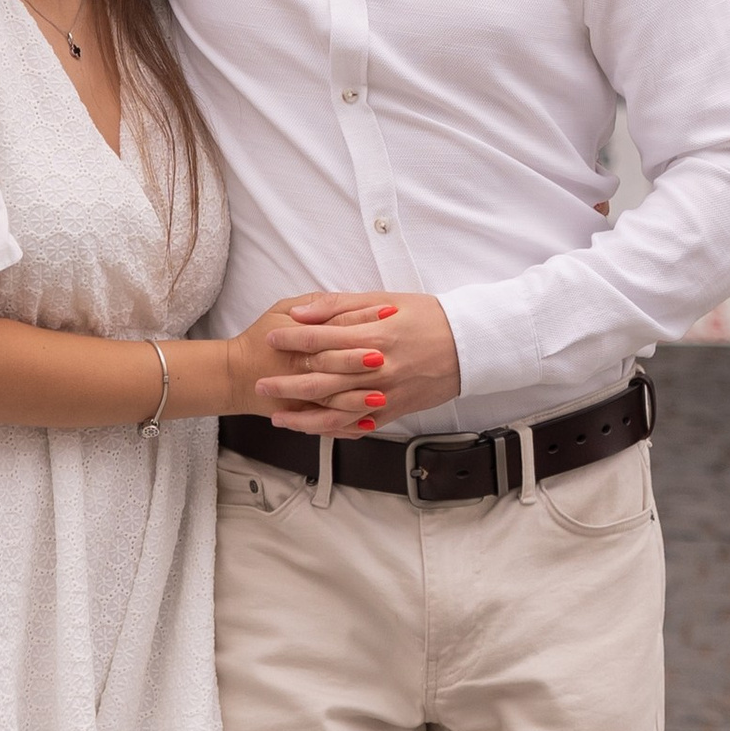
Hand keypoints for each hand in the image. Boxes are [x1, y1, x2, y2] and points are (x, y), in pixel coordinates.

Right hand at [202, 310, 393, 434]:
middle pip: (334, 363)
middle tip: (384, 358)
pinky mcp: (300, 414)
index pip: (336, 325)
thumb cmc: (260, 339)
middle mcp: (302, 365)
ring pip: (332, 399)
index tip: (388, 315)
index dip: (364, 319)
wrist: (235, 376)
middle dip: (359, 361)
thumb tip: (342, 303)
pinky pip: (326, 424)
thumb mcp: (281, 309)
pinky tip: (368, 422)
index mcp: (301, 336)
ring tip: (381, 396)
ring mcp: (301, 394)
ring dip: (358, 399)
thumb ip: (313, 305)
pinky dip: (347, 425)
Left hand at [255, 290, 460, 430]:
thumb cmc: (428, 317)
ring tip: (277, 416)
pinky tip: (312, 429)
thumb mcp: (385, 300)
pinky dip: (332, 430)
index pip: (322, 338)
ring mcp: (385, 394)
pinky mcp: (393, 411)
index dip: (292, 338)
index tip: (271, 338)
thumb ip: (341, 306)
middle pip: (322, 378)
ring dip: (303, 416)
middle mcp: (377, 369)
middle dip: (286, 382)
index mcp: (374, 335)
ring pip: (335, 411)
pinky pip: (357, 425)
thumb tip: (304, 312)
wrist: (469, 346)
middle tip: (260, 383)